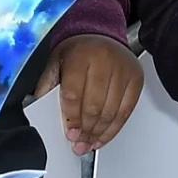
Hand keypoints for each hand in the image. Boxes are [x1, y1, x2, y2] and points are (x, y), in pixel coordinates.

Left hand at [33, 34, 142, 154]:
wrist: (99, 33)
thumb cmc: (77, 50)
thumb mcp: (55, 62)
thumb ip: (47, 87)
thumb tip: (41, 115)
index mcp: (80, 56)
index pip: (75, 94)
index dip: (72, 119)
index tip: (70, 134)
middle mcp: (104, 61)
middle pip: (95, 106)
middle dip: (86, 130)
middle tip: (79, 144)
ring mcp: (123, 69)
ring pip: (112, 111)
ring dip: (99, 133)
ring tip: (89, 144)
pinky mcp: (136, 78)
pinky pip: (126, 110)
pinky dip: (114, 128)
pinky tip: (104, 136)